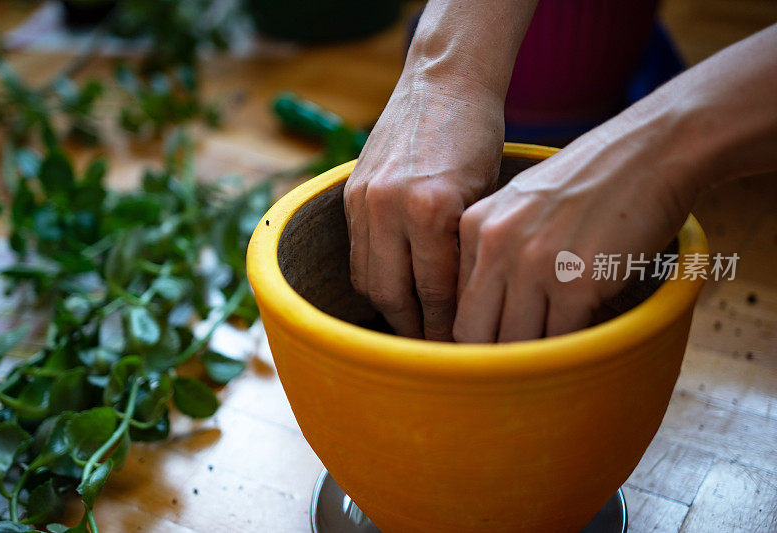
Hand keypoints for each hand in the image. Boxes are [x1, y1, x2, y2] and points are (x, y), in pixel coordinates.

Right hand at [344, 74, 505, 339]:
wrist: (444, 83)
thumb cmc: (480, 137)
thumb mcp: (485, 198)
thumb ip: (465, 251)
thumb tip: (462, 310)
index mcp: (431, 208)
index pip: (435, 292)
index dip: (446, 329)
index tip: (457, 353)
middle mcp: (389, 206)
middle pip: (392, 295)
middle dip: (414, 331)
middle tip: (433, 354)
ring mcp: (364, 199)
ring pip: (367, 279)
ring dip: (389, 310)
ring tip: (412, 330)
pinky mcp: (350, 194)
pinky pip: (356, 254)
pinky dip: (374, 278)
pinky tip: (393, 290)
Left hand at [454, 115, 697, 342]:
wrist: (651, 153)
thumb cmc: (589, 184)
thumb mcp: (520, 206)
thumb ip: (494, 251)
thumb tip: (487, 315)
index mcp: (474, 226)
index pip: (456, 305)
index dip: (475, 336)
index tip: (493, 351)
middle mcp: (495, 245)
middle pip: (474, 332)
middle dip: (494, 358)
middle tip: (520, 368)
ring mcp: (534, 264)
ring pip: (516, 343)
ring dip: (537, 356)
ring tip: (556, 353)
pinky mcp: (576, 282)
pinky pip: (561, 341)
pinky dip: (571, 349)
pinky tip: (584, 335)